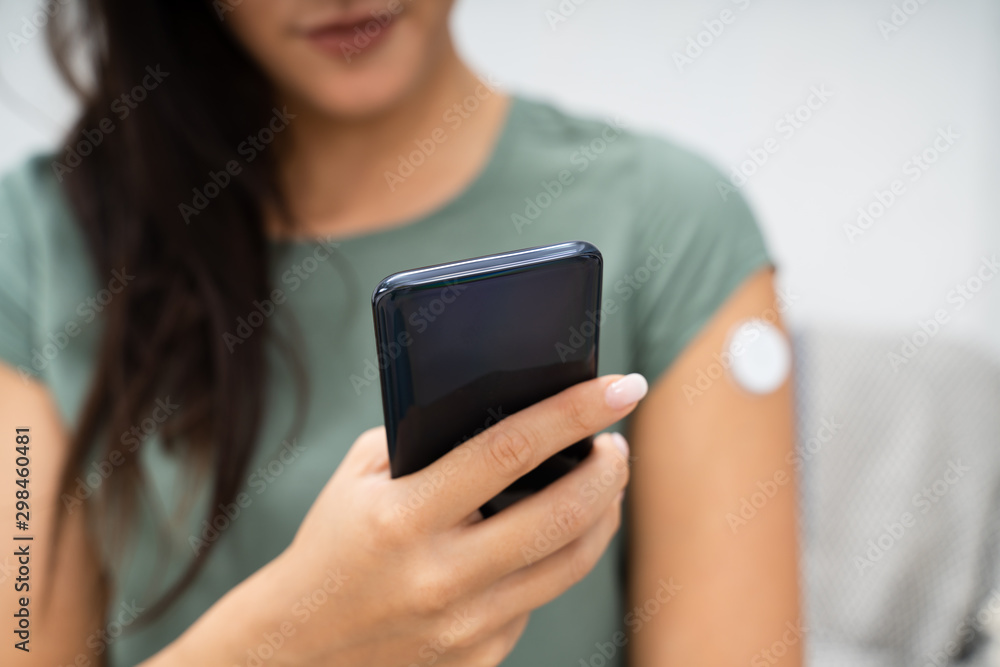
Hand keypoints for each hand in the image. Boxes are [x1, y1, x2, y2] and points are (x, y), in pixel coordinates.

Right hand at [272, 373, 646, 665]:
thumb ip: (425, 440)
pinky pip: (536, 601)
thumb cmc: (333, 544)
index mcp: (404, 518)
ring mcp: (463, 627)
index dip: (573, 412)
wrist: (297, 647)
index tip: (620, 387)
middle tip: (617, 443)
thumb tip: (508, 408)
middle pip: (561, 515)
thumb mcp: (361, 476)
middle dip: (608, 470)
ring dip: (601, 515)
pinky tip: (544, 539)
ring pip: (567, 564)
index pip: (509, 451)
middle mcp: (440, 578)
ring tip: (602, 483)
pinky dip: (551, 561)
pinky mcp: (478, 658)